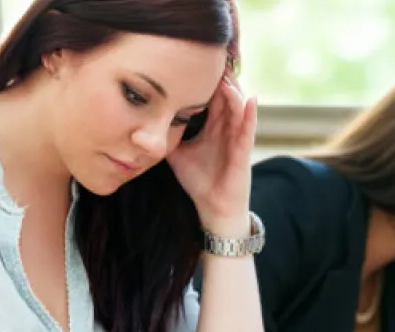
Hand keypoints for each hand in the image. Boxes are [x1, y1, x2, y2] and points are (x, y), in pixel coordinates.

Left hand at [167, 73, 256, 236]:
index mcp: (214, 127)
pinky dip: (250, 116)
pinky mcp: (243, 153)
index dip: (206, 80)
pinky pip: (248, 131)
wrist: (214, 209)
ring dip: (235, 92)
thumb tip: (144, 123)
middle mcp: (227, 129)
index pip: (212, 98)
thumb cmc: (200, 182)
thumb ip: (167, 137)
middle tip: (214, 59)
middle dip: (222, 79)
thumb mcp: (178, 154)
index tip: (196, 62)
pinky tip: (250, 101)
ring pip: (239, 109)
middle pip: (227, 97)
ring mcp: (237, 140)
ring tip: (228, 75)